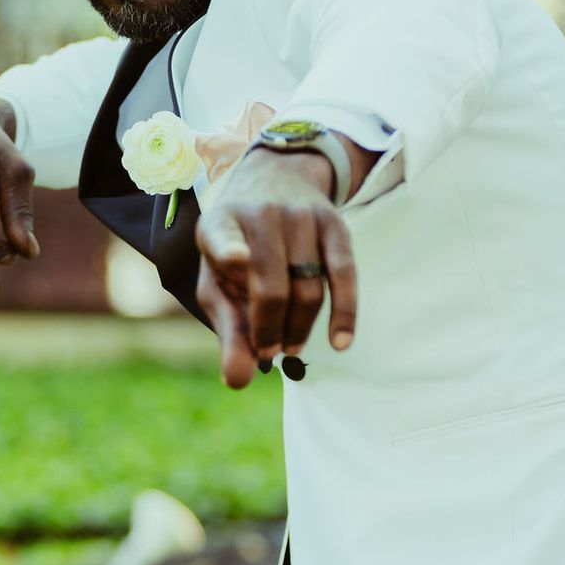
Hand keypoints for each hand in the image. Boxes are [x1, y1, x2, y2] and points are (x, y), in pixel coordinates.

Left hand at [196, 147, 356, 387]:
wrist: (277, 184)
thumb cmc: (241, 249)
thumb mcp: (220, 282)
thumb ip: (229, 331)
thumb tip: (239, 380)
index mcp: (219, 225)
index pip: (222, 236)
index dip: (228, 248)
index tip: (235, 259)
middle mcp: (260, 215)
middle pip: (271, 287)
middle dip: (271, 331)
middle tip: (269, 353)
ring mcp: (300, 217)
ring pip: (308, 288)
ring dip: (300, 328)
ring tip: (290, 347)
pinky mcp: (335, 224)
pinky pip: (345, 275)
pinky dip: (345, 312)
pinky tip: (340, 341)